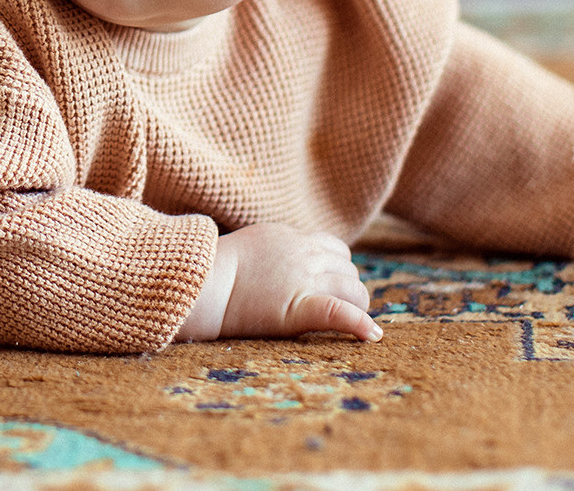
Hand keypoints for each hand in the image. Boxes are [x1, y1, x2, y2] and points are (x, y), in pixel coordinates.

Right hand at [176, 222, 381, 342]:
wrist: (201, 285)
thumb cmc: (215, 270)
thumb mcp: (252, 244)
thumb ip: (278, 248)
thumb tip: (288, 260)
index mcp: (292, 238)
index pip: (335, 248)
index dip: (338, 268)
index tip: (330, 284)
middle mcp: (304, 255)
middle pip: (348, 269)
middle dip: (348, 288)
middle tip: (339, 308)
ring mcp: (304, 280)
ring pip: (353, 289)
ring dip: (356, 305)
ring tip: (352, 322)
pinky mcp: (300, 309)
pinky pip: (341, 313)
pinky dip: (361, 324)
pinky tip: (371, 335)